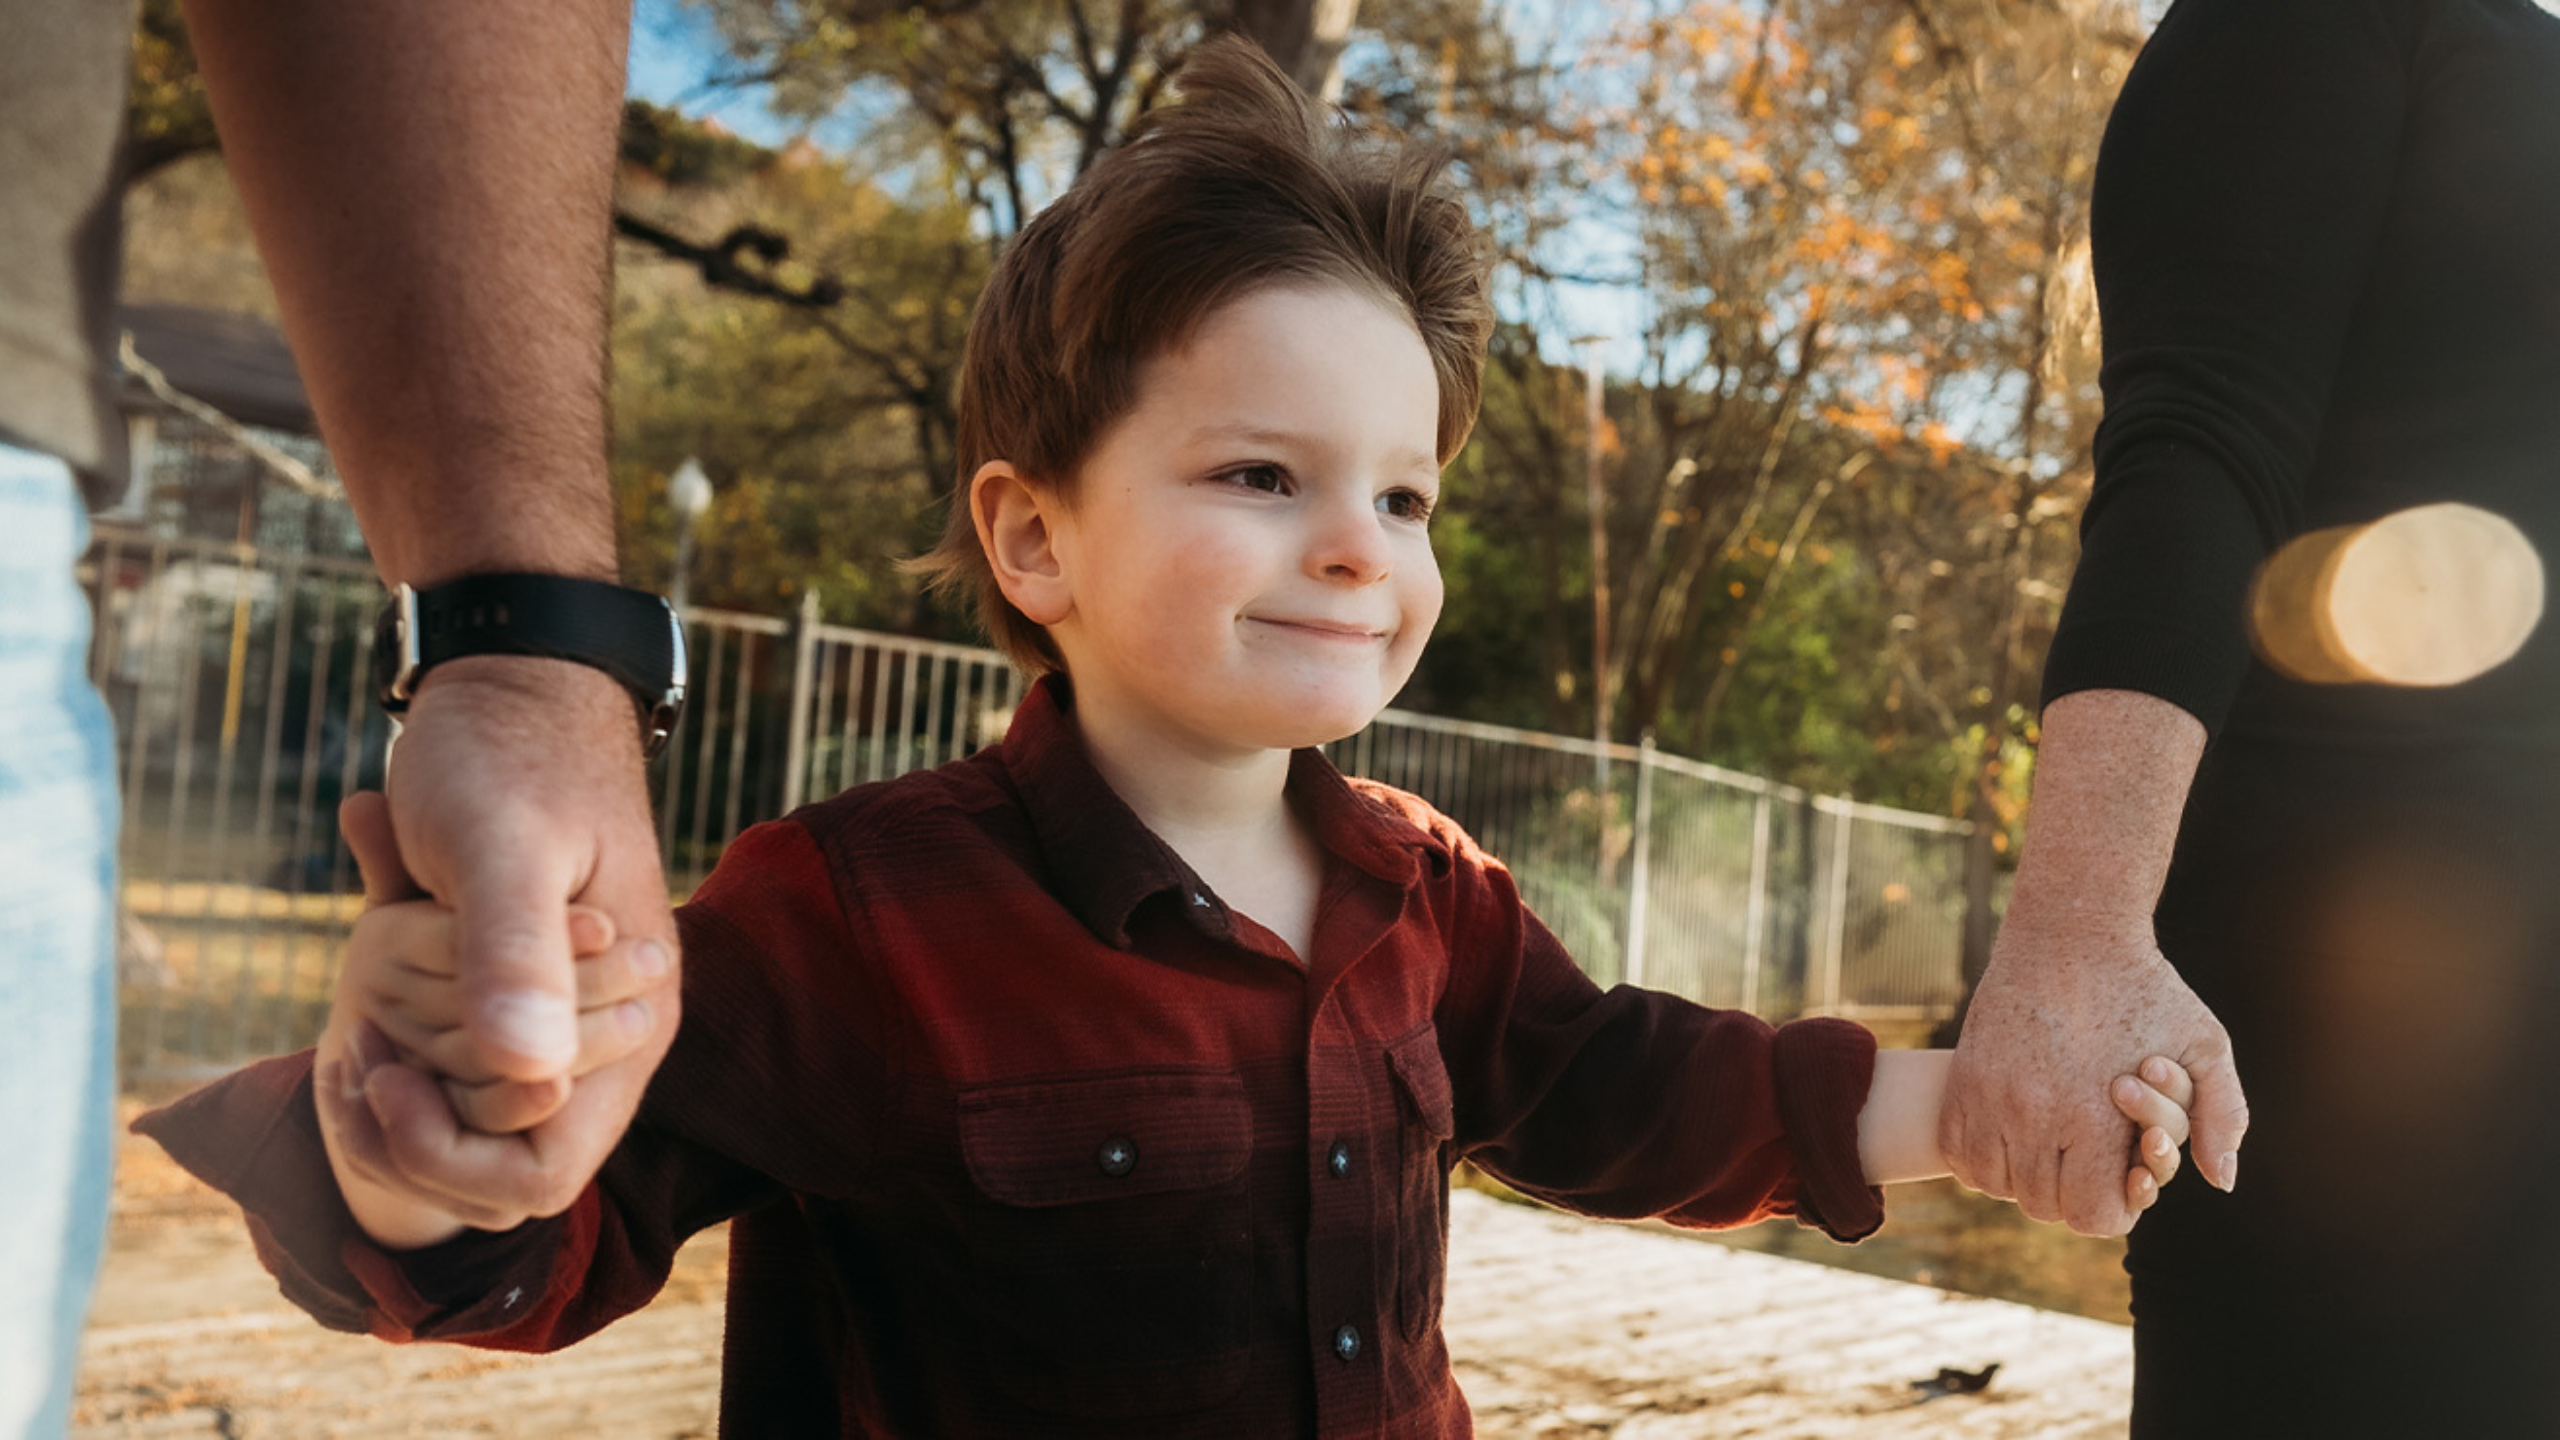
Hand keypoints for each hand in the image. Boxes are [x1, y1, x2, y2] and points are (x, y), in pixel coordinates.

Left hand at [310, 657, 679, 1241]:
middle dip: (417, 1143)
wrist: (521, 676)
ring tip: (349, 1042)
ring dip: (412, 1114)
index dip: (447, 1159)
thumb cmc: (504, 750)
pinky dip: (418, 1073)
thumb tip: (527, 1074)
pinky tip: (367, 1022)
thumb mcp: (496, 845)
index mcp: (632, 1017)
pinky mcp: (543, 992)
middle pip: (513, 1170)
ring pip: (493, 1133)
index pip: (540, 1176)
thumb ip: (515, 955)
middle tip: (346, 1054)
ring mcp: (583, 1016)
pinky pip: (480, 1082)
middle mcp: (620, 1035)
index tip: (378, 1073)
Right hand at [1941, 909, 2248, 1235]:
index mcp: (2096, 1117)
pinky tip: (2012, 1133)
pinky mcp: (1962, 1080)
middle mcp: (2036, 1116)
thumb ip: (2224, 1117)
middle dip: (2071, 1193)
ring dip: (2025, 1178)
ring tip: (2051, 1144)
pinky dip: (1984, 1158)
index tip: (2119, 1181)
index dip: (2112, 1208)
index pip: (2093, 1217)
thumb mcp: (2206, 1044)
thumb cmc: (2147, 989)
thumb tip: (2222, 1182)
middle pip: (2045, 1207)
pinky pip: (1960, 1155)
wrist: (2070, 933)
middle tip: (2087, 1159)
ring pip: (1999, 1185)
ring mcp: (1990, 1098)